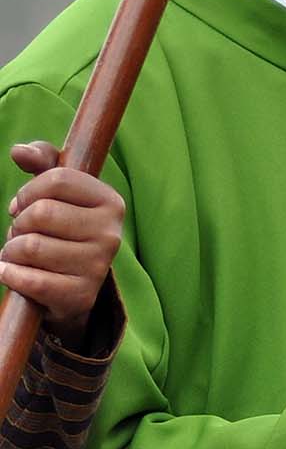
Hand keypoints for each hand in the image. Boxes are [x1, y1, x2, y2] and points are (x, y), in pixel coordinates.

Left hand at [4, 142, 122, 338]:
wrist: (71, 286)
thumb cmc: (59, 229)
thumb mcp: (56, 191)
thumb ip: (43, 161)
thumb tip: (19, 152)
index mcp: (111, 202)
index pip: (57, 180)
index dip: (28, 191)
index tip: (24, 205)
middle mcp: (112, 234)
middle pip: (41, 213)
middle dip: (18, 224)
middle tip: (24, 234)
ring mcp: (99, 267)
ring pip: (31, 247)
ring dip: (11, 252)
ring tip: (21, 255)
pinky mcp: (81, 296)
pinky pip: (30, 280)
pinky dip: (10, 275)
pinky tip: (13, 274)